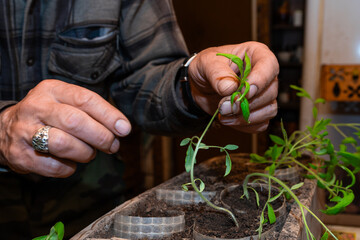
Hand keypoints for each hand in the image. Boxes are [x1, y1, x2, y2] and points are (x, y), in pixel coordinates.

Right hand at [0, 80, 131, 176]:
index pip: (85, 99)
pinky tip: (71, 163)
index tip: (125, 129)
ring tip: (90, 154)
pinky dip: (69, 168)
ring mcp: (24, 131)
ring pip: (63, 144)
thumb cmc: (48, 115)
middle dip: (100, 136)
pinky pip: (53, 166)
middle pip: (74, 122)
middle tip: (112, 146)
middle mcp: (36, 107)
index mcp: (52, 90)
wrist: (4, 128)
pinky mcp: (20, 155)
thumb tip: (121, 128)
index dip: (108, 115)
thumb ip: (92, 111)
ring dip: (85, 153)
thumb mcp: (66, 102)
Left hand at [188, 41, 278, 132]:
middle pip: (270, 92)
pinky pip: (261, 123)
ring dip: (245, 117)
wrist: (200, 85)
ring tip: (223, 114)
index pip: (269, 65)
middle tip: (223, 106)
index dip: (260, 80)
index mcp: (256, 54)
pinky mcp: (259, 111)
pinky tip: (228, 119)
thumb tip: (230, 89)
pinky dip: (244, 125)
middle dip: (246, 103)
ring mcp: (264, 94)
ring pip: (269, 109)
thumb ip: (217, 74)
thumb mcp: (206, 63)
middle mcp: (264, 74)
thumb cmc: (207, 67)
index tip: (245, 92)